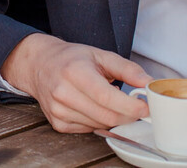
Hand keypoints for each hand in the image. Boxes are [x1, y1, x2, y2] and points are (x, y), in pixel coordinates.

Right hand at [0, 33, 150, 132]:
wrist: (38, 64)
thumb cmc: (70, 59)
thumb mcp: (98, 55)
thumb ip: (126, 68)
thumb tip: (148, 83)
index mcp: (74, 71)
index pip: (108, 97)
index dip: (131, 106)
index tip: (146, 107)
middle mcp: (63, 92)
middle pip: (108, 116)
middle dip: (127, 115)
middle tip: (133, 106)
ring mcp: (58, 109)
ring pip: (100, 126)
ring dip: (111, 118)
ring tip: (107, 101)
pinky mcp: (57, 123)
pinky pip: (88, 130)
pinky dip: (96, 122)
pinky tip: (91, 107)